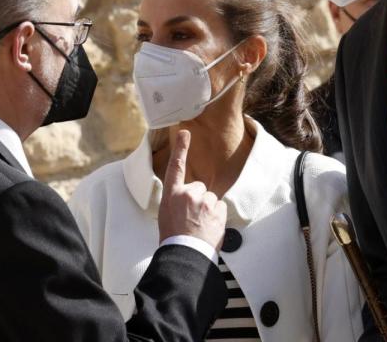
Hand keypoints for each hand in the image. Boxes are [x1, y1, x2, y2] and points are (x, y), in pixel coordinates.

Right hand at [157, 130, 226, 247]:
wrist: (185, 254)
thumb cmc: (173, 239)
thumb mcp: (167, 216)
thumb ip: (177, 203)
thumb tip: (187, 203)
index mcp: (171, 195)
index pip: (176, 167)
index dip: (181, 148)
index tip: (185, 132)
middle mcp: (187, 193)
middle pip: (199, 187)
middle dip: (199, 200)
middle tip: (192, 219)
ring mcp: (203, 200)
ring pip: (211, 199)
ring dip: (208, 210)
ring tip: (200, 227)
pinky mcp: (217, 208)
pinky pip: (220, 208)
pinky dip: (217, 217)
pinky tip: (209, 228)